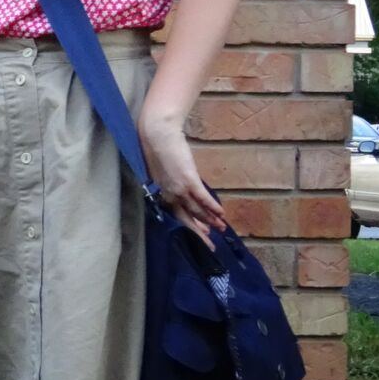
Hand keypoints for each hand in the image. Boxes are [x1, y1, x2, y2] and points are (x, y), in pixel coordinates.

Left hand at [139, 113, 227, 239]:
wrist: (157, 134)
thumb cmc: (157, 147)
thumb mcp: (162, 169)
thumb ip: (170, 180)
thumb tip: (182, 186)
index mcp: (161, 192)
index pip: (177, 215)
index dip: (190, 225)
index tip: (202, 234)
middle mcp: (169, 194)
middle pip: (186, 218)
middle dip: (200, 233)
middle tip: (211, 245)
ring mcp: (178, 188)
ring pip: (196, 210)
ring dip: (210, 220)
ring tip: (221, 229)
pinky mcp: (187, 179)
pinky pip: (201, 197)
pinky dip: (211, 207)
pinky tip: (221, 214)